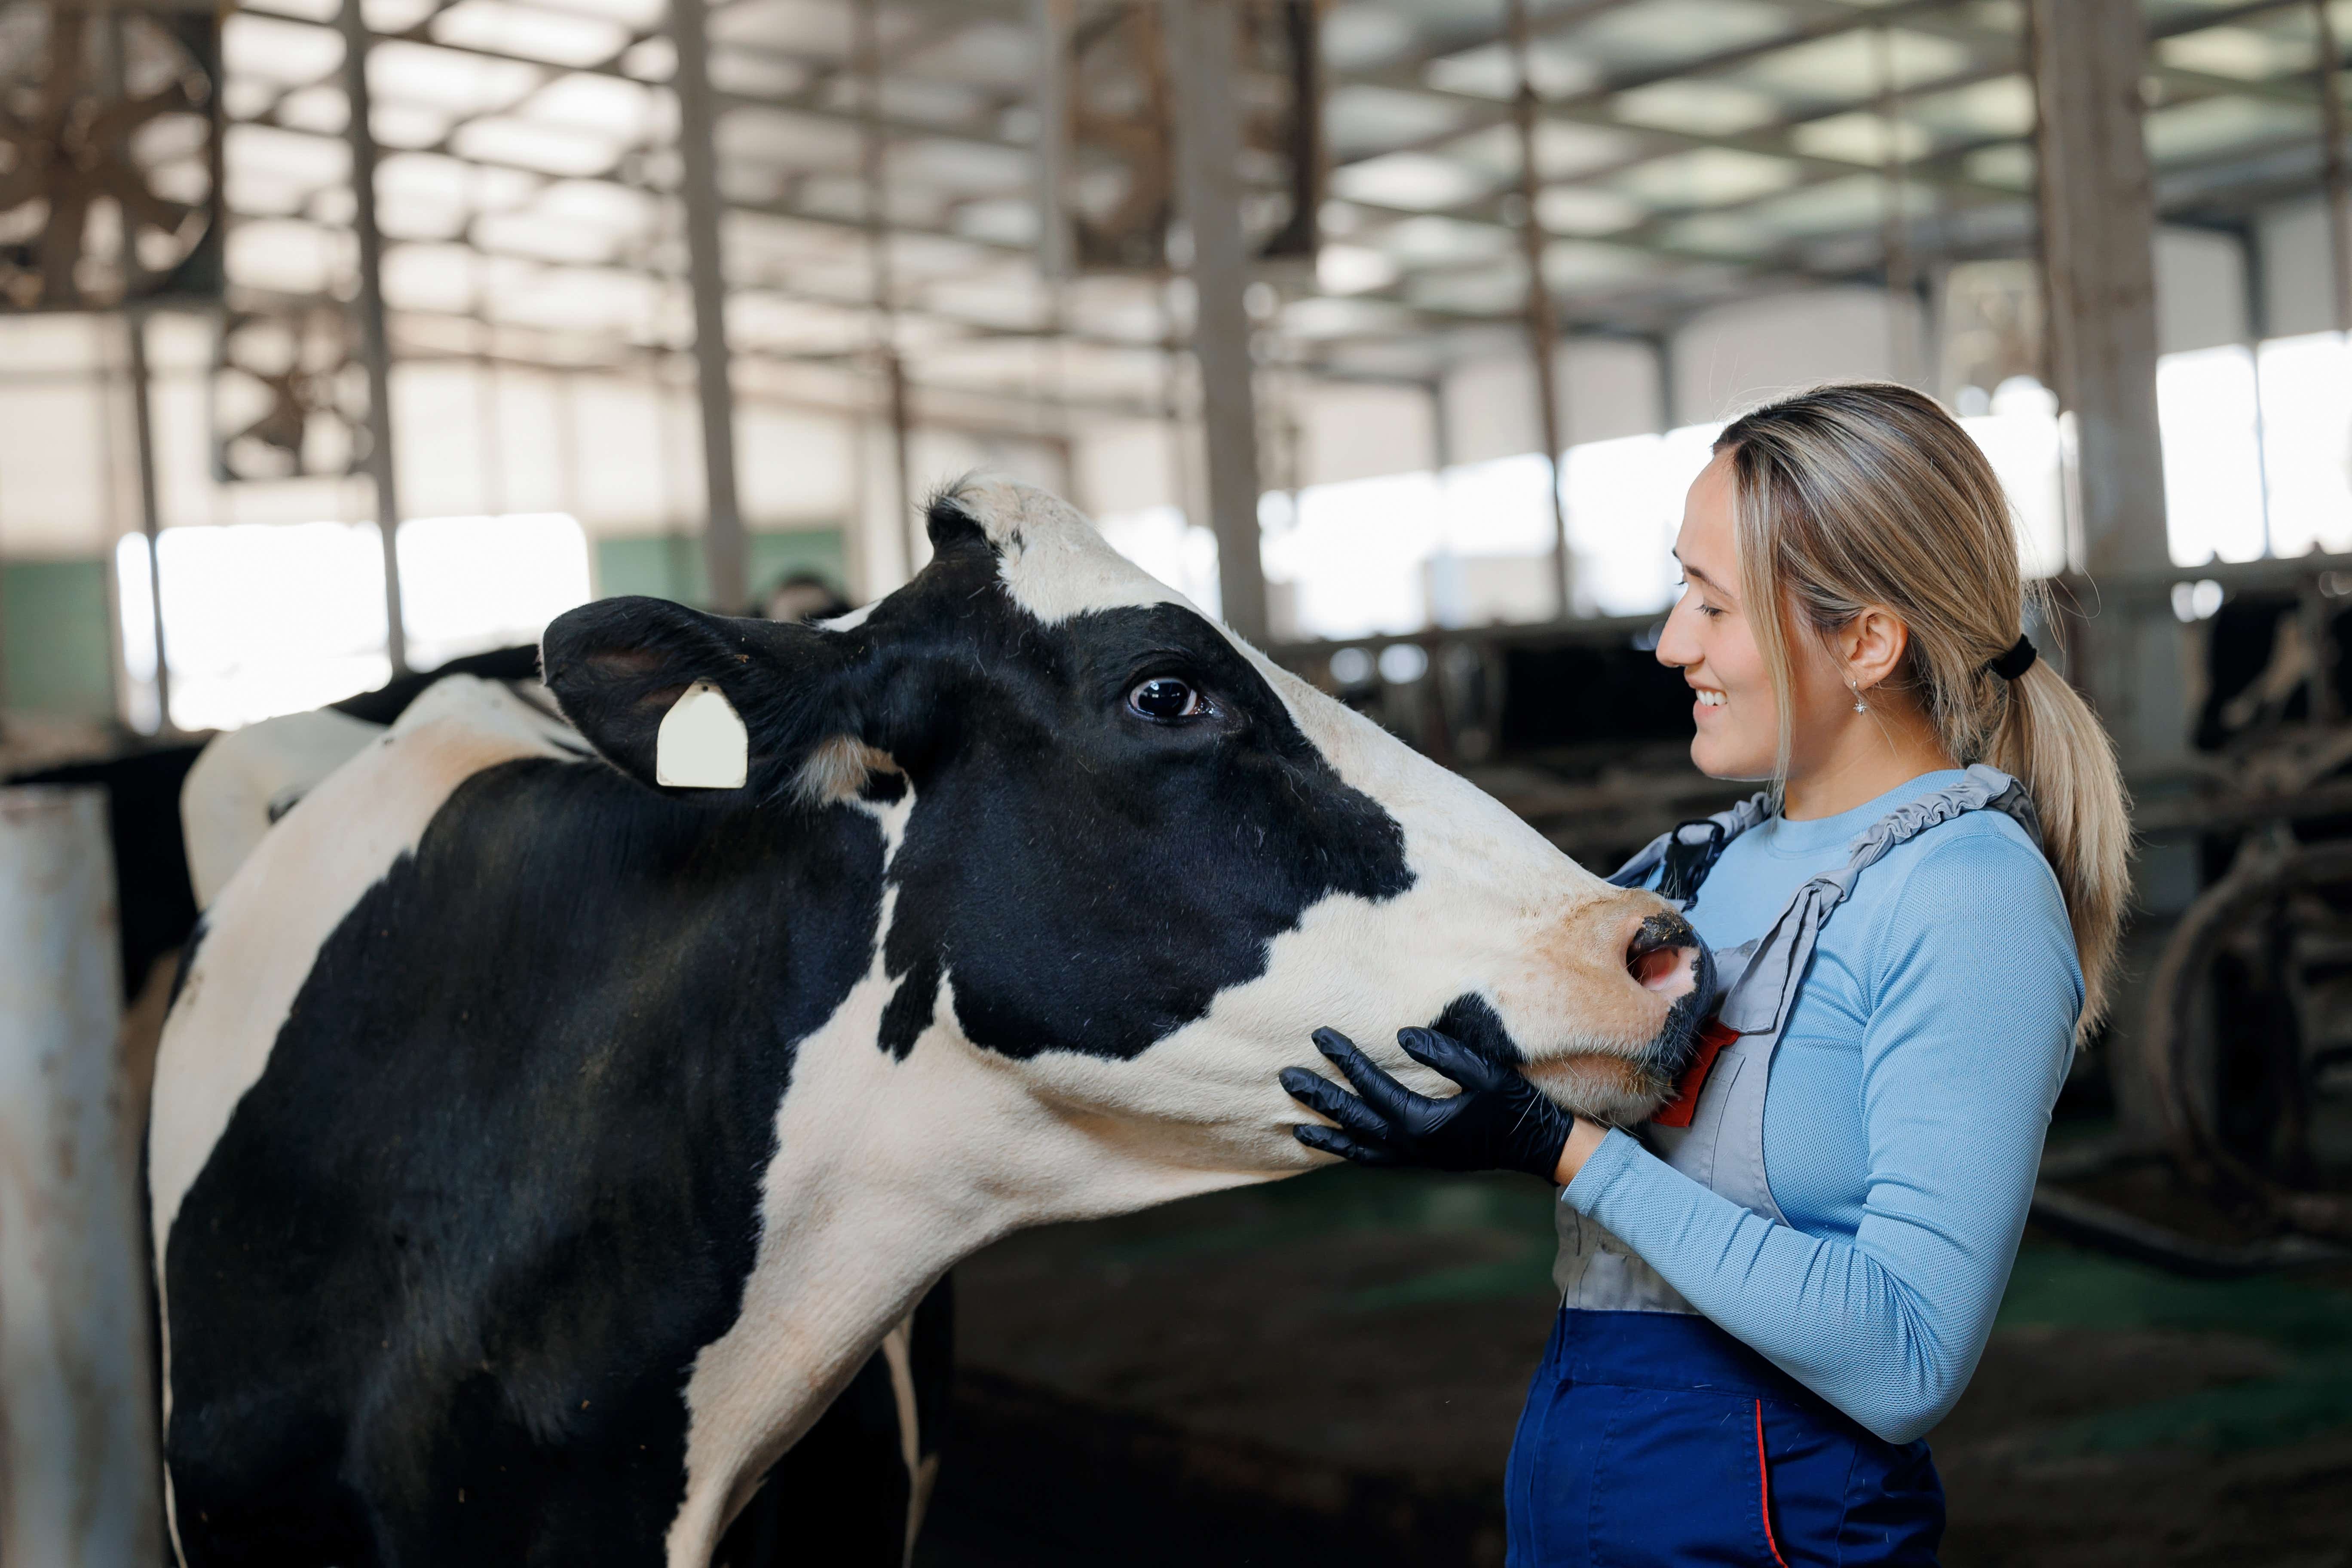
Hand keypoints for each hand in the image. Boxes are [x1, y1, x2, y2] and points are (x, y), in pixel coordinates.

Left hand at [1279, 1025, 1580, 1182]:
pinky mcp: (1420, 1163)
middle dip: (1319, 1097)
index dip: (1345, 1058)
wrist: (1539, 1147)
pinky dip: (1351, 1153)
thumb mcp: (1485, 1072)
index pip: (1371, 1085)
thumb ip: (1444, 1053)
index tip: (1320, 1035)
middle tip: (1286, 1076)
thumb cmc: (1515, 1104)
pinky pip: (1375, 1160)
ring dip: (1326, 1134)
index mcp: (1422, 1123)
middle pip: (1353, 1118)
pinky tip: (1336, 1145)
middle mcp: (1410, 1146)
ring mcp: (1413, 1159)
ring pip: (1358, 1147)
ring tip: (1294, 1125)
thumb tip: (1402, 1036)